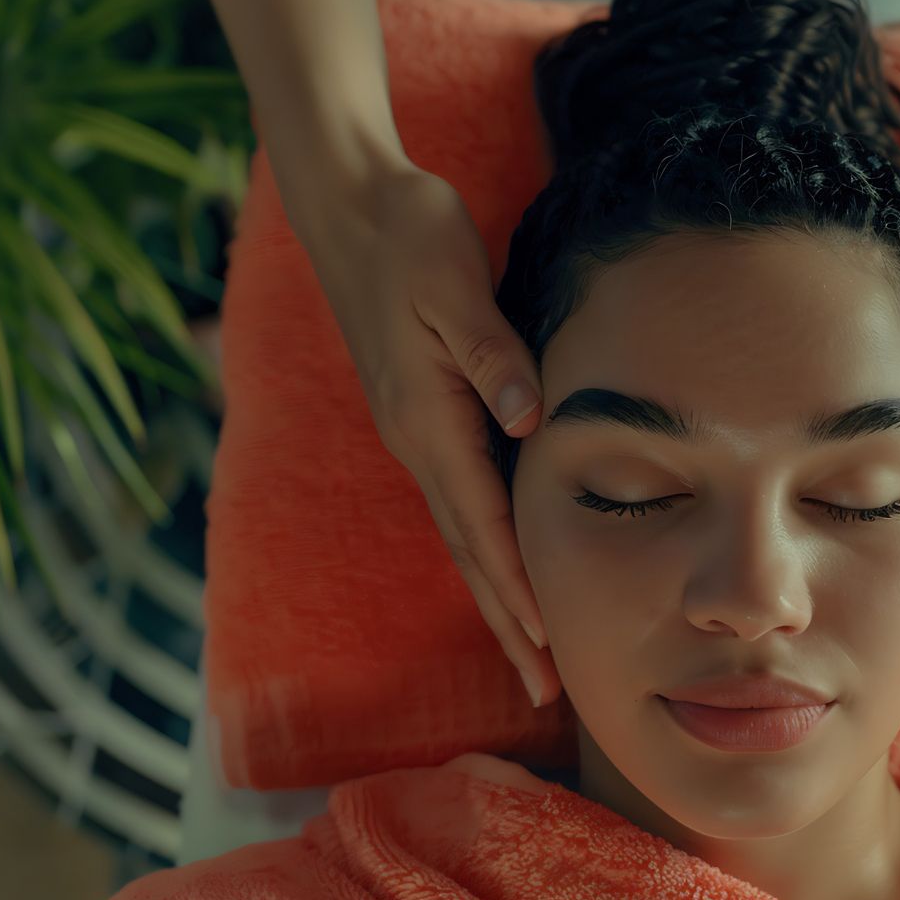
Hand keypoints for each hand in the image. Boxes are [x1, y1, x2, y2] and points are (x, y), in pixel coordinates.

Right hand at [300, 161, 559, 707]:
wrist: (352, 208)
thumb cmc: (410, 237)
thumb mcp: (455, 286)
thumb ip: (493, 356)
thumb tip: (530, 422)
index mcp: (429, 420)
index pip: (483, 522)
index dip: (517, 585)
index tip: (546, 645)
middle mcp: (418, 442)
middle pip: (470, 551)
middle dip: (507, 622)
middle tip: (546, 691)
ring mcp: (416, 435)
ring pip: (463, 536)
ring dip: (498, 597)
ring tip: (531, 655)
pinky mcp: (423, 420)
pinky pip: (460, 504)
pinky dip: (486, 551)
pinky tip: (505, 572)